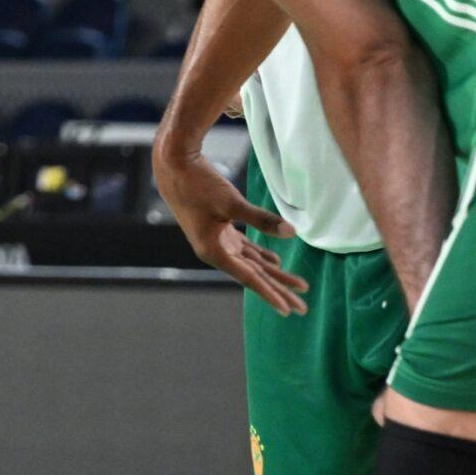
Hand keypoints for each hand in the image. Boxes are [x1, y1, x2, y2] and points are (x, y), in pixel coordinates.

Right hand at [152, 146, 307, 315]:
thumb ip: (261, 219)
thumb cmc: (198, 183)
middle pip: (253, 275)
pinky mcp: (220, 230)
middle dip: (279, 289)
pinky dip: (261, 256)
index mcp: (214, 251)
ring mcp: (218, 241)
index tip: (288, 309)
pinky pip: (245, 249)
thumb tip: (292, 232)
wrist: (174, 165)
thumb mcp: (231, 202)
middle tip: (302, 307)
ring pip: (252, 263)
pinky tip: (275, 263)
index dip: (270, 293)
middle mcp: (215, 251)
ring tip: (297, 287)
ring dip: (274, 275)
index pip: (248, 278)